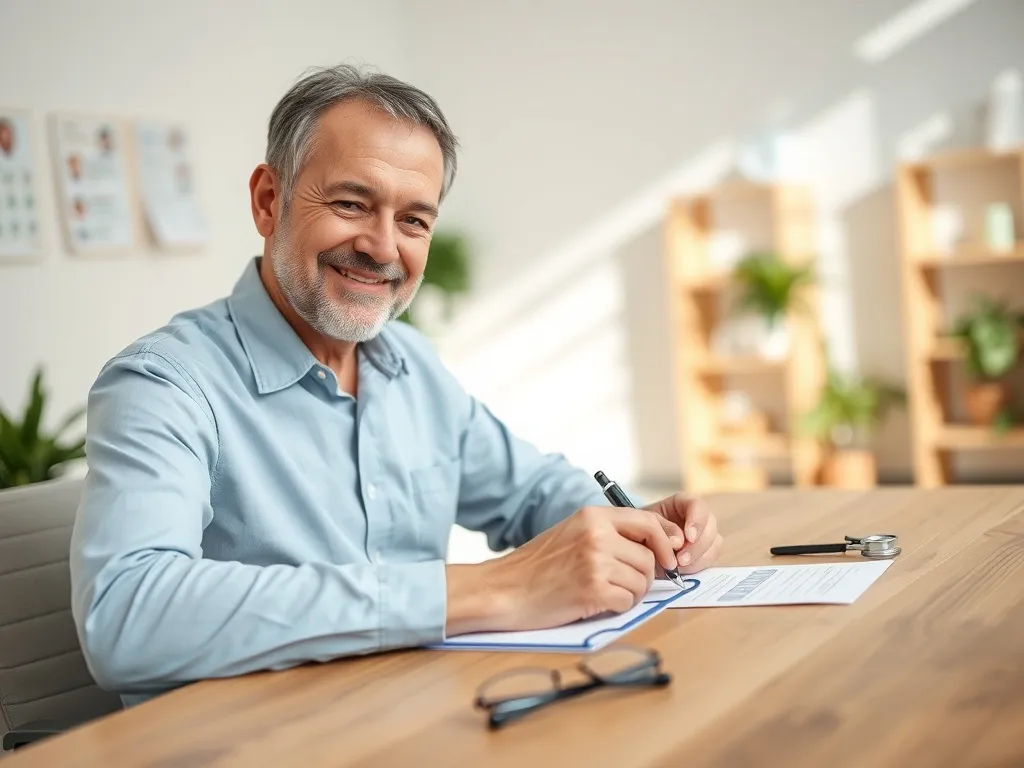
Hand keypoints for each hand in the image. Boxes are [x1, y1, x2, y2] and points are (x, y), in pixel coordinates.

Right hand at [445, 505, 683, 634]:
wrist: (504, 589)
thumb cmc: (536, 566)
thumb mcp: (572, 533)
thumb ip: (608, 533)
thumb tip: (655, 545)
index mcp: (593, 516)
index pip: (649, 522)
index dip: (667, 541)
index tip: (671, 556)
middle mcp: (597, 534)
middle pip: (650, 557)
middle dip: (643, 576)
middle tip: (622, 584)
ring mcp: (596, 561)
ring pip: (642, 582)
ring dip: (630, 593)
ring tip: (603, 594)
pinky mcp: (593, 589)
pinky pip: (628, 602)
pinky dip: (617, 607)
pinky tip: (595, 603)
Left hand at [644, 493, 722, 573]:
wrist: (639, 542)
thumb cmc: (643, 527)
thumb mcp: (647, 523)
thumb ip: (663, 528)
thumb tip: (679, 543)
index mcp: (683, 503)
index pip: (698, 506)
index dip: (697, 522)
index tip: (689, 537)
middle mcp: (699, 517)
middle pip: (710, 526)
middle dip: (697, 546)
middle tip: (681, 560)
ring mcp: (704, 535)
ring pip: (714, 543)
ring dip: (699, 558)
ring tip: (680, 567)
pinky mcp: (704, 552)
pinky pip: (711, 558)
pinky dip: (699, 566)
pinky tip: (684, 570)